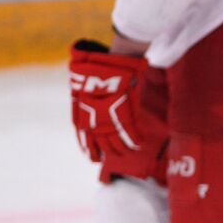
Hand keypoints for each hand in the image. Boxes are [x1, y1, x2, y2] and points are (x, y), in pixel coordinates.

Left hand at [68, 39, 146, 162]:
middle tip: (113, 156)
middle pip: (101, 148)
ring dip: (123, 151)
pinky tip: (139, 144)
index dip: (91, 150)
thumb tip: (85, 102)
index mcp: (82, 119)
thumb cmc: (94, 72)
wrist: (108, 67)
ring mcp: (110, 124)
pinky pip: (132, 138)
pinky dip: (136, 142)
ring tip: (128, 152)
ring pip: (117, 146)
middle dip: (107, 154)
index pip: (85, 142)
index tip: (95, 156)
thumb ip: (86, 101)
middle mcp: (94, 126)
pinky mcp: (126, 120)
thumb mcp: (83, 88)